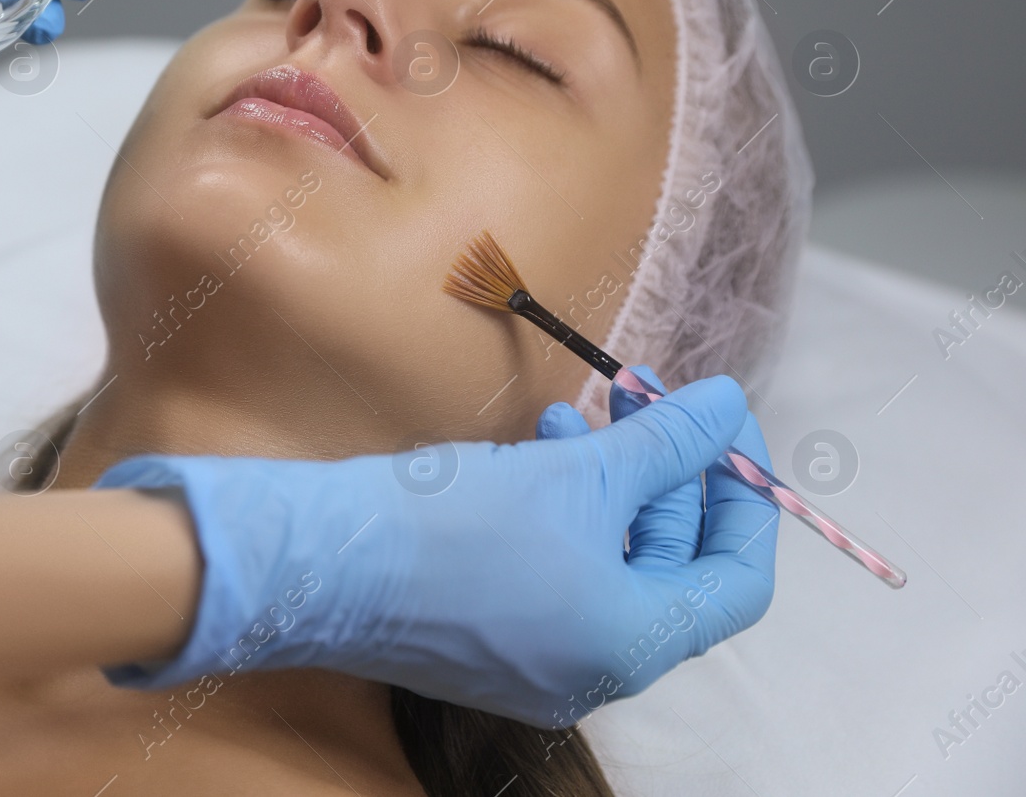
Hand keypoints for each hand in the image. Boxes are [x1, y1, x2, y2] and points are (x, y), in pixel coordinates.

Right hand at [92, 372, 778, 726]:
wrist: (323, 562)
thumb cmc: (455, 525)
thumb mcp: (577, 474)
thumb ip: (667, 442)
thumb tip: (728, 406)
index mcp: (632, 644)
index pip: (738, 581)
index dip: (746, 498)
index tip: (726, 428)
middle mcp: (595, 670)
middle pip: (671, 568)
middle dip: (665, 477)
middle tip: (646, 400)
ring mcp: (539, 663)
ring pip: (608, 564)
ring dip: (609, 484)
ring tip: (574, 419)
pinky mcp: (489, 642)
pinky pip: (556, 575)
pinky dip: (563, 513)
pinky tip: (533, 452)